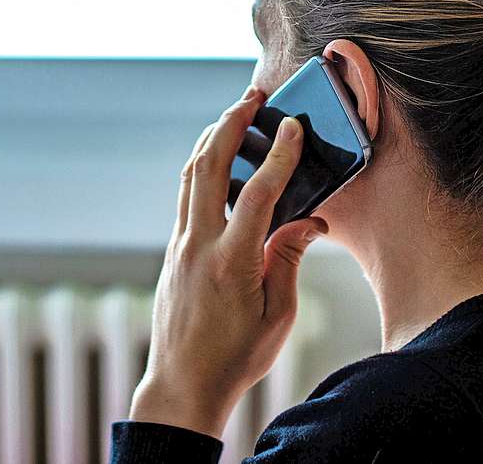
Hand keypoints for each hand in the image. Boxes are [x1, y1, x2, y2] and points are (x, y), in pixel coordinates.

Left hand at [129, 84, 327, 438]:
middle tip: (250, 97)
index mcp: (232, 262)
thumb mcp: (278, 316)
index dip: (279, 156)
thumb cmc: (236, 358)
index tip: (293, 126)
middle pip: (208, 167)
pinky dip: (201, 168)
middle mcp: (198, 246)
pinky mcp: (173, 252)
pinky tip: (217, 161)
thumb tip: (308, 221)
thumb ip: (290, 260)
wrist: (182, 386)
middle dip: (230, 125)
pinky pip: (185, 197)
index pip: (257, 193)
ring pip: (189, 177)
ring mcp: (180, 247)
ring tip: (233, 117)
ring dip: (211, 140)